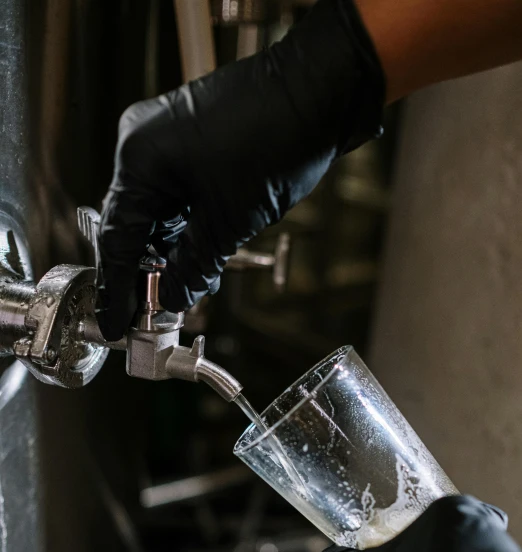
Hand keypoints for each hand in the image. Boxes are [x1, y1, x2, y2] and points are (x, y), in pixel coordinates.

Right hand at [97, 0, 383, 339]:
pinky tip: (195, 261)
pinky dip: (184, 232)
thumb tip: (173, 297)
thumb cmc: (277, 136)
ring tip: (177, 294)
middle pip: (133, 226)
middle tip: (150, 314)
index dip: (116, 289)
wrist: (321, 91)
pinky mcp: (191, 146)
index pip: (118, 239)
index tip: (116, 324)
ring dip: (167, 255)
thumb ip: (195, 264)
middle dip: (144, 273)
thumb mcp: (231, 219)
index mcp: (140, 160)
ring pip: (157, 216)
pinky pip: (176, 199)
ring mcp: (166, 143)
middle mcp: (144, 147)